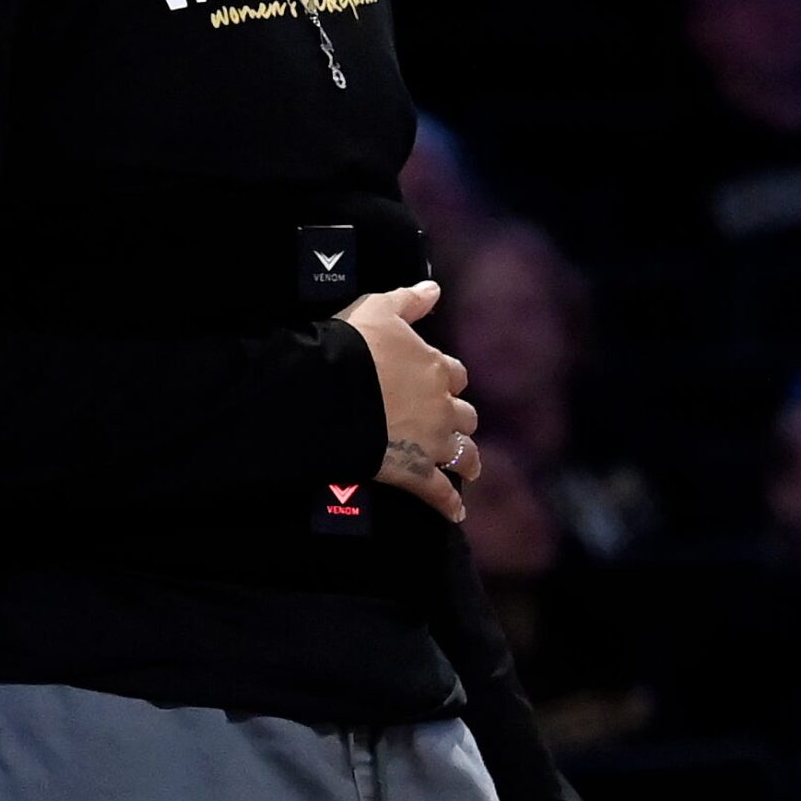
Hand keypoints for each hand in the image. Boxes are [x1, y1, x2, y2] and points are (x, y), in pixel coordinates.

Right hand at [336, 280, 478, 520]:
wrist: (331, 391)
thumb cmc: (352, 346)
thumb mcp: (379, 309)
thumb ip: (410, 299)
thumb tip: (434, 287)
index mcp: (435, 368)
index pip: (455, 374)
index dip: (448, 380)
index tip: (442, 385)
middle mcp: (441, 405)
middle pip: (465, 415)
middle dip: (459, 420)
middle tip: (452, 427)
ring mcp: (432, 441)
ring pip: (464, 453)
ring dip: (468, 459)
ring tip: (469, 467)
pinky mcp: (416, 472)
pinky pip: (440, 492)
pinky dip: (449, 504)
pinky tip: (457, 513)